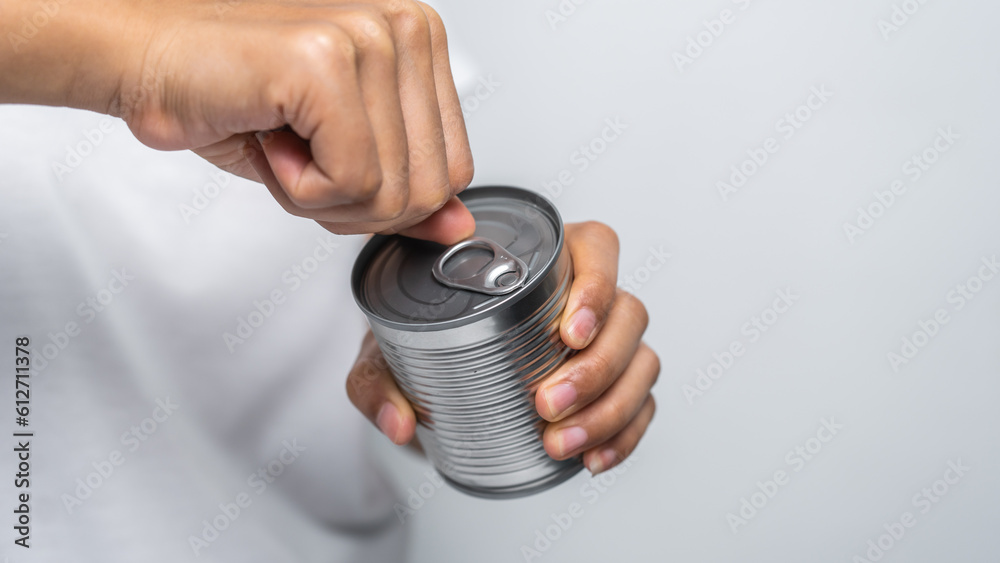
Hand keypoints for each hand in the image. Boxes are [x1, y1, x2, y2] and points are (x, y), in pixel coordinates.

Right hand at [1, 0, 474, 243]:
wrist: (145, 58)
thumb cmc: (234, 96)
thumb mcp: (340, 155)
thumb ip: (406, 187)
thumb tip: (457, 227)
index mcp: (418, 40)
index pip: (454, 168)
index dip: (388, 201)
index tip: (333, 168)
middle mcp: (405, 26)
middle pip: (431, 188)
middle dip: (357, 207)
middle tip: (302, 161)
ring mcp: (371, 36)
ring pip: (393, 193)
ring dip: (322, 197)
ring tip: (281, 140)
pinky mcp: (327, 61)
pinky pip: (350, 182)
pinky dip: (298, 189)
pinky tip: (268, 136)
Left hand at [346, 222, 658, 474]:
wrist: (428, 375)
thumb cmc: (419, 339)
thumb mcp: (387, 350)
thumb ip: (377, 380)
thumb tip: (399, 422)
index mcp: (543, 260)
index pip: (597, 249)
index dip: (597, 287)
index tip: (568, 333)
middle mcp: (583, 296)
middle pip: (628, 314)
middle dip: (597, 367)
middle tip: (547, 403)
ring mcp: (603, 341)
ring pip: (641, 361)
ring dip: (612, 407)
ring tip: (561, 442)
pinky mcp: (610, 386)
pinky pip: (641, 405)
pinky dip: (625, 435)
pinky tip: (593, 458)